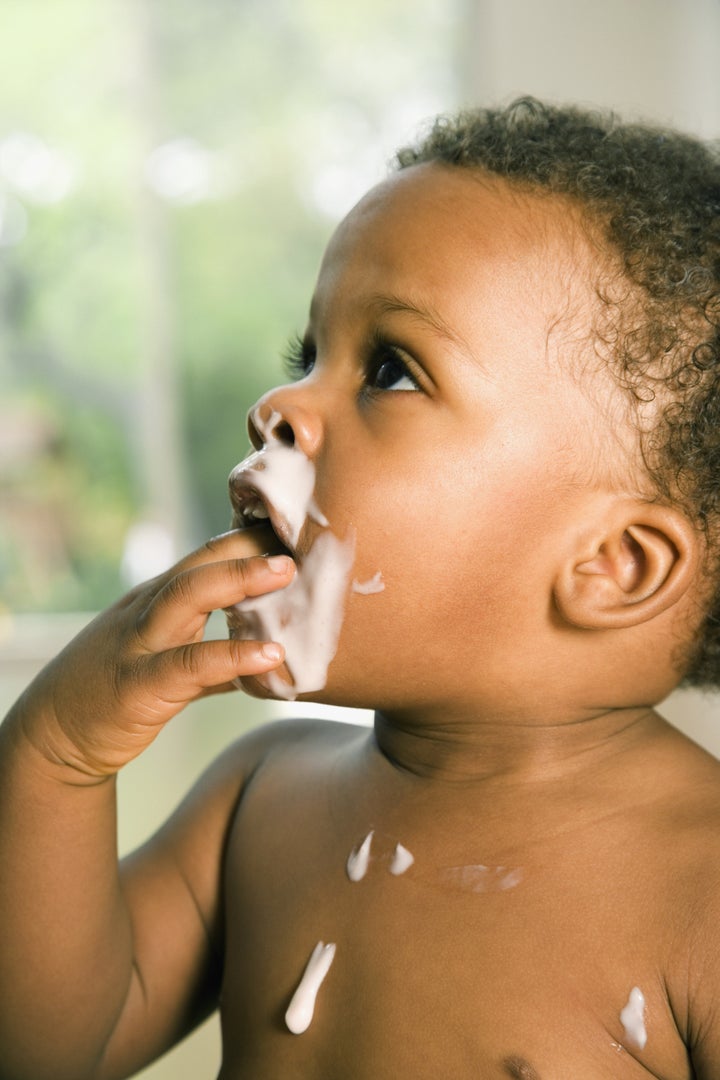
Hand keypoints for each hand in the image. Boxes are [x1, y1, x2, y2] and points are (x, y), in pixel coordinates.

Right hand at [9, 528, 294, 779]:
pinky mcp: (140, 685)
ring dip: (238, 580)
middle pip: (198, 565)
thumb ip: (218, 660)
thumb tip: (271, 661)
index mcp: (156, 601)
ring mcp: (140, 644)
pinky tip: (271, 656)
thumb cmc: (116, 694)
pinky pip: (191, 664)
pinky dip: (233, 657)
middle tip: (296, 541)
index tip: (294, 531)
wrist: (54, 736)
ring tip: (285, 575)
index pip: (205, 557)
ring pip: (187, 597)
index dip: (248, 541)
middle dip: (246, 547)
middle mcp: (147, 612)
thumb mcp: (167, 662)